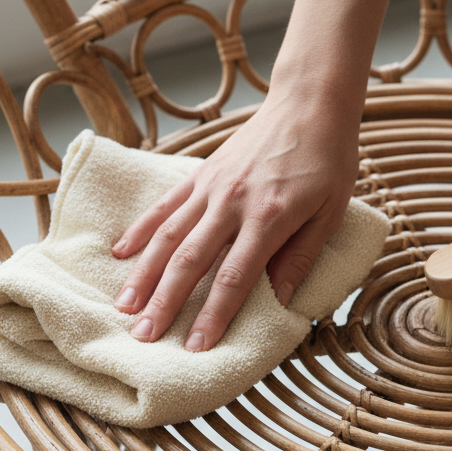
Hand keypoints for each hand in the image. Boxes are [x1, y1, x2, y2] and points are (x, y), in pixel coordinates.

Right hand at [111, 87, 360, 350]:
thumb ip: (300, 258)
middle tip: (144, 338)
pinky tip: (121, 255)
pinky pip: (164, 205)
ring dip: (144, 274)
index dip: (213, 315)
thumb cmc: (328, 161)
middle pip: (191, 261)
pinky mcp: (200, 172)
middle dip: (165, 303)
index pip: (235, 278)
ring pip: (168, 235)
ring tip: (125, 308)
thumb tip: (279, 303)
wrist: (310, 103)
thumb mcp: (330, 214)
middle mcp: (233, 203)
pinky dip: (141, 230)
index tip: (195, 347)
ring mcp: (211, 186)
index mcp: (269, 218)